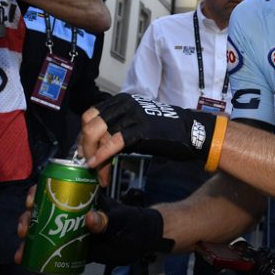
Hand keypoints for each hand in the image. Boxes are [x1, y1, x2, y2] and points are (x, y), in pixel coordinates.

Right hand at [13, 184, 172, 266]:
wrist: (140, 243)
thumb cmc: (132, 223)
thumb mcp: (120, 219)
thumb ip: (107, 219)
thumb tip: (90, 219)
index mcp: (82, 198)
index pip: (57, 188)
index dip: (40, 192)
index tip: (32, 200)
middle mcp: (72, 211)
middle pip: (44, 210)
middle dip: (28, 217)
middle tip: (23, 227)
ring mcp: (70, 229)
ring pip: (43, 229)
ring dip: (28, 237)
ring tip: (21, 249)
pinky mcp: (71, 247)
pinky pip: (50, 249)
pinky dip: (36, 254)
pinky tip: (24, 260)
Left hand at [80, 94, 217, 185]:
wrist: (190, 131)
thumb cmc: (164, 131)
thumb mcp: (136, 124)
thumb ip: (117, 129)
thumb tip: (95, 147)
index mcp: (121, 100)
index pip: (91, 115)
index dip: (83, 135)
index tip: (85, 153)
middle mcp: (124, 103)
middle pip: (90, 123)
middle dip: (86, 146)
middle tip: (90, 164)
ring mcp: (132, 114)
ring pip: (99, 133)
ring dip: (94, 156)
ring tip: (99, 173)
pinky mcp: (141, 128)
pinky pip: (114, 142)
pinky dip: (102, 155)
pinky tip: (98, 165)